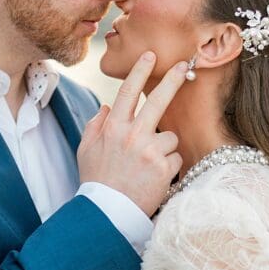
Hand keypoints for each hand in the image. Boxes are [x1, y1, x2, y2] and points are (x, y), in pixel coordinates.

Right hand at [78, 52, 185, 215]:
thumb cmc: (96, 182)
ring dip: (164, 148)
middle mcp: (132, 135)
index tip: (150, 55)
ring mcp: (150, 150)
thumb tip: (106, 107)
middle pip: (158, 100)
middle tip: (182, 66)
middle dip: (172, 80)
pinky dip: (169, 167)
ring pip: (170, 136)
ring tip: (148, 167)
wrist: (107, 214)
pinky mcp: (164, 167)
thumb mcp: (86, 151)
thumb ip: (95, 126)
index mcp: (113, 128)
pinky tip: (154, 179)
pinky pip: (175, 158)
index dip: (139, 70)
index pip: (128, 91)